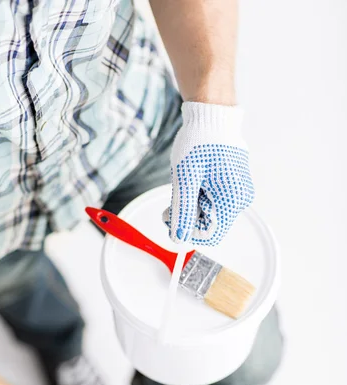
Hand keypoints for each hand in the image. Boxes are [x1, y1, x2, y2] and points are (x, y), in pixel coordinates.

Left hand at [164, 102, 254, 244]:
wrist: (211, 116)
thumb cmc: (199, 143)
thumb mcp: (184, 180)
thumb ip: (182, 212)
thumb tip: (178, 239)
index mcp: (231, 200)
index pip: (210, 235)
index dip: (188, 230)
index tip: (173, 216)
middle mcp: (240, 198)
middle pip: (210, 223)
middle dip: (189, 214)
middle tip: (175, 196)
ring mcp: (239, 190)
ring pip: (210, 211)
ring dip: (193, 203)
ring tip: (186, 180)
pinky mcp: (234, 183)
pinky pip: (214, 199)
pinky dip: (200, 193)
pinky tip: (195, 177)